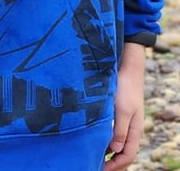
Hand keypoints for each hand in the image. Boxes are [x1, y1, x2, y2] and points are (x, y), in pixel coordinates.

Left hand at [104, 42, 144, 167]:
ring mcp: (125, 123)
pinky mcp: (118, 115)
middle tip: (96, 167)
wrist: (127, 69)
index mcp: (135, 131)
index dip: (115, 166)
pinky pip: (114, 134)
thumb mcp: (123, 110)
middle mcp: (131, 130)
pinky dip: (106, 141)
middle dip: (112, 164)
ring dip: (108, 154)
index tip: (100, 169)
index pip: (127, 156)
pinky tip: (95, 140)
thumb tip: (115, 151)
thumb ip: (120, 130)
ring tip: (94, 158)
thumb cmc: (125, 89)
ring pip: (118, 145)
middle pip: (124, 154)